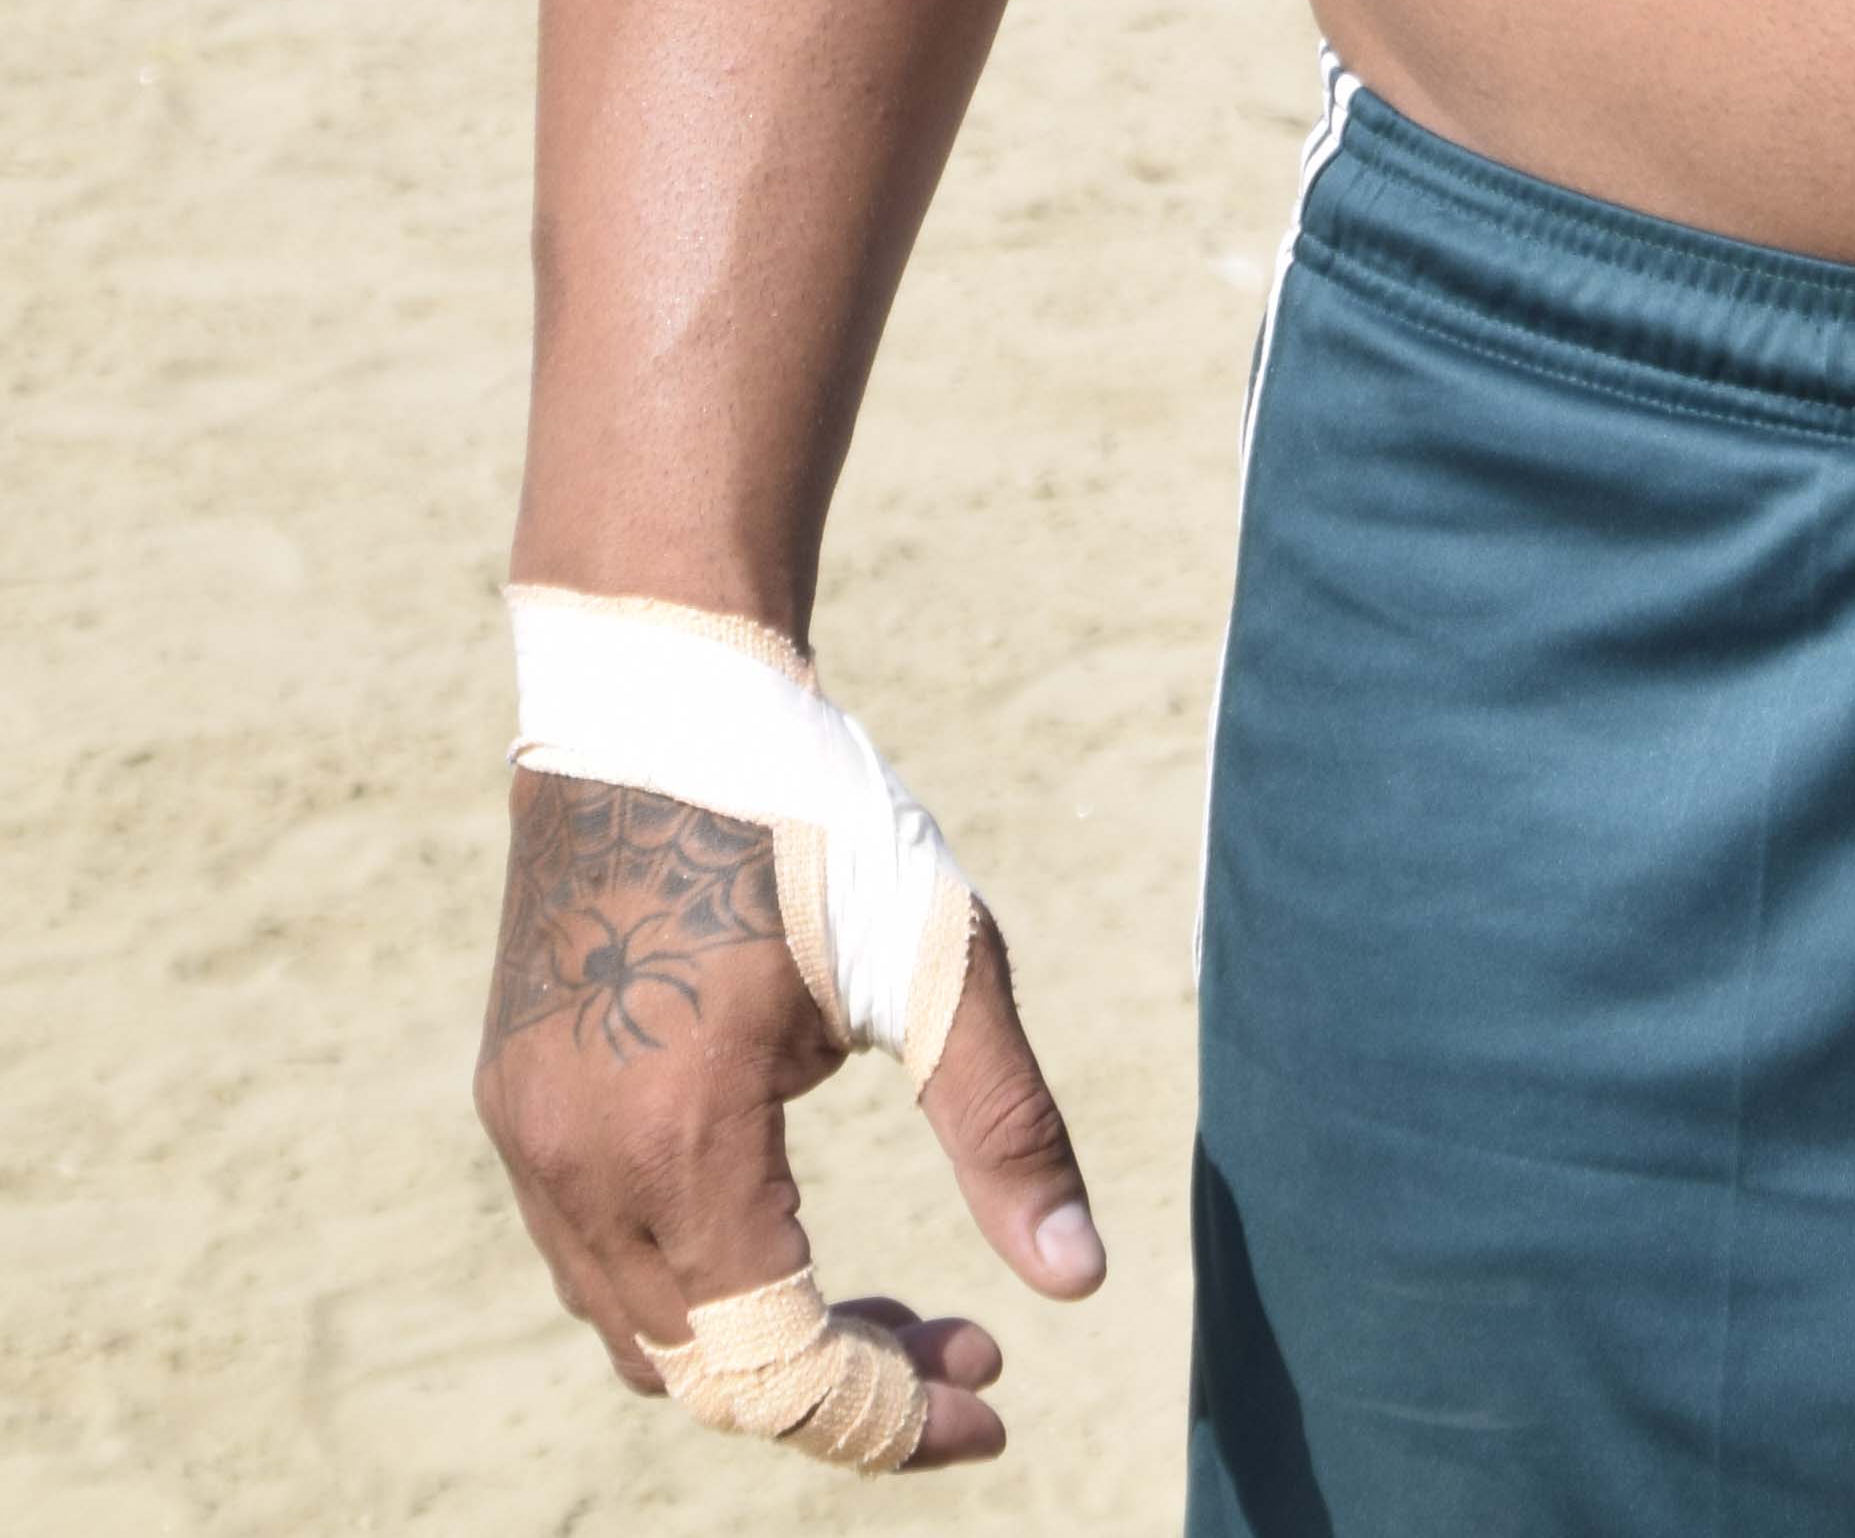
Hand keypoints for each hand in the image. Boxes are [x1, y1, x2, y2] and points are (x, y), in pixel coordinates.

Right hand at [476, 766, 1104, 1468]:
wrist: (658, 692)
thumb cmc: (809, 812)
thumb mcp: (935, 961)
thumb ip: (1006, 1130)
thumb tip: (1080, 1283)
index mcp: (678, 1138)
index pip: (778, 1365)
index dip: (890, 1418)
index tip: (997, 1404)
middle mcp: (577, 1164)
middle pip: (709, 1373)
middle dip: (847, 1388)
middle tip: (967, 1345)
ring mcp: (530, 1140)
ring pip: (646, 1331)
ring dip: (768, 1345)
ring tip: (896, 1306)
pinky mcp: (518, 1104)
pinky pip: (601, 1260)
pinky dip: (700, 1287)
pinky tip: (788, 1236)